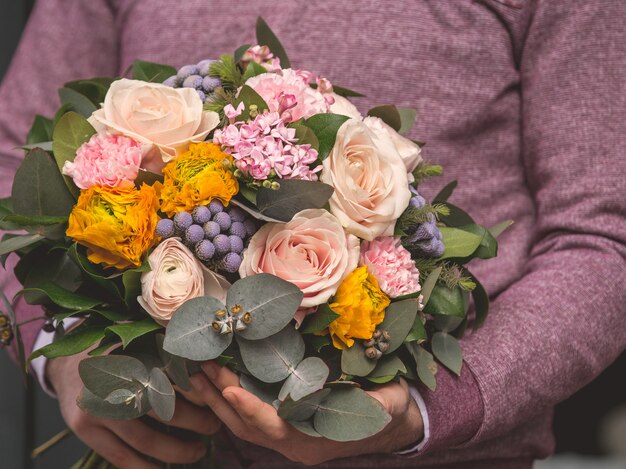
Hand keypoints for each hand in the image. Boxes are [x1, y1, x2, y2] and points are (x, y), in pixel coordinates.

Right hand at [47, 353, 221, 468]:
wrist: (68, 364)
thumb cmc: (117, 353)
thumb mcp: (141, 342)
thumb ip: (170, 352)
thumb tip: (211, 364)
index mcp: (134, 355)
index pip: (176, 377)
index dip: (199, 393)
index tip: (217, 400)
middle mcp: (115, 381)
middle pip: (165, 409)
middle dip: (196, 422)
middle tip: (214, 426)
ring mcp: (97, 407)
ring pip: (146, 439)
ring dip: (177, 450)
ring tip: (198, 451)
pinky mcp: (84, 428)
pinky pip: (121, 457)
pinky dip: (145, 468)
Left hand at [190, 362, 423, 465]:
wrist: (392, 423)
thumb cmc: (389, 410)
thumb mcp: (385, 404)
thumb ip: (368, 400)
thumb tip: (340, 383)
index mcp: (315, 439)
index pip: (275, 428)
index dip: (251, 409)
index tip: (229, 388)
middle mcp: (294, 442)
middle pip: (248, 425)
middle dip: (222, 398)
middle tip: (200, 367)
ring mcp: (287, 435)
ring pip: (243, 423)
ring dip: (218, 399)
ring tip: (197, 372)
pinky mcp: (285, 423)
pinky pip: (250, 416)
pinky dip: (232, 399)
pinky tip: (219, 380)